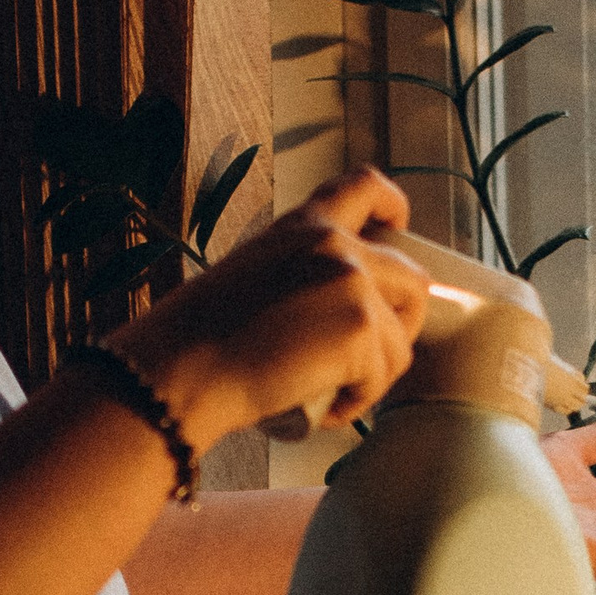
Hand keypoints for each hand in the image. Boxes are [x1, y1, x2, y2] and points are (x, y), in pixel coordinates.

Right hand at [114, 171, 428, 449]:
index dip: (394, 209)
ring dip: (372, 376)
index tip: (397, 232)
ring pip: (401, 341)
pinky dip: (357, 402)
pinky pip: (383, 379)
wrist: (181, 369)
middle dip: (402, 324)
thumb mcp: (255, 275)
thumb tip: (336, 309)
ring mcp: (353, 284)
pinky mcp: (361, 329)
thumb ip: (302, 273)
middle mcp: (335, 245)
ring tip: (328, 393)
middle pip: (413, 279)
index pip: (366, 186)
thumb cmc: (199, 339)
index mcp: (304, 226)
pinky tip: (323, 408)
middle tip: (367, 359)